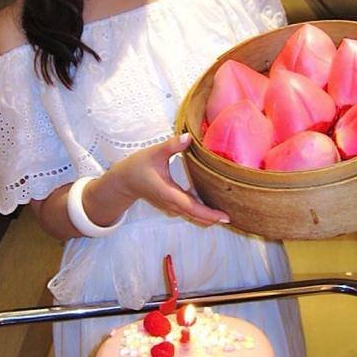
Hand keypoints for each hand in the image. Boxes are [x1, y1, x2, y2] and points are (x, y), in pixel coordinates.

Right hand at [109, 133, 229, 226]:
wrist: (123, 181)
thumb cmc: (138, 166)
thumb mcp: (154, 153)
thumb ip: (171, 146)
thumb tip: (188, 137)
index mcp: (168, 193)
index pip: (192, 207)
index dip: (209, 214)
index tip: (225, 218)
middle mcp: (172, 204)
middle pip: (197, 216)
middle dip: (214, 218)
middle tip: (233, 216)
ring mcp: (171, 207)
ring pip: (194, 216)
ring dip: (209, 217)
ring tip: (227, 212)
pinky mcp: (172, 206)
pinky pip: (190, 212)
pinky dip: (202, 212)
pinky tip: (214, 206)